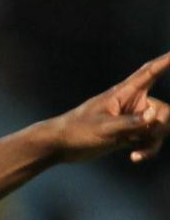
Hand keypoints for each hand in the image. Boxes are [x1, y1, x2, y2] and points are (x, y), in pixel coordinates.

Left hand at [46, 50, 169, 163]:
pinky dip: (146, 149)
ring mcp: (131, 120)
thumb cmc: (77, 130)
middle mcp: (132, 104)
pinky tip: (135, 157)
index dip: (164, 61)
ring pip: (157, 128)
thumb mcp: (104, 127)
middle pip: (162, 110)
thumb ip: (130, 122)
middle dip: (160, 124)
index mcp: (124, 93)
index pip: (149, 72)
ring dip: (153, 141)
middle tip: (148, 134)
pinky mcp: (128, 135)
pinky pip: (148, 140)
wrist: (60, 146)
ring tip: (138, 154)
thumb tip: (155, 115)